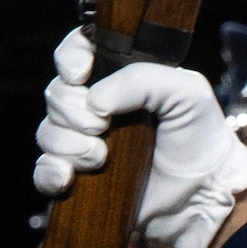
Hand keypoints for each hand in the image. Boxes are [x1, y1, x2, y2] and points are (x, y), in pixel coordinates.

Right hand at [34, 29, 246, 247]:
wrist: (203, 194)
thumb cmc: (201, 138)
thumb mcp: (186, 92)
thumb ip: (142, 79)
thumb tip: (94, 100)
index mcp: (119, 78)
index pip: (77, 52)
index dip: (70, 58)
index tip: (80, 74)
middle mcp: (96, 107)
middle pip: (56, 94)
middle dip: (72, 109)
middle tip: (102, 127)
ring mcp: (84, 143)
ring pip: (48, 132)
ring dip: (68, 144)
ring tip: (100, 157)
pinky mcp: (78, 178)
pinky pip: (43, 171)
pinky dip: (50, 172)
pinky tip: (68, 177)